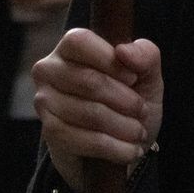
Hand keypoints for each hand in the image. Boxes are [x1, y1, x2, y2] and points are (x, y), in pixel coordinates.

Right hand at [33, 30, 163, 192]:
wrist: (121, 142)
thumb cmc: (131, 98)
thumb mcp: (148, 75)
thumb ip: (146, 55)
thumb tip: (124, 50)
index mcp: (72, 47)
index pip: (79, 41)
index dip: (110, 60)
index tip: (133, 78)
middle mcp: (50, 70)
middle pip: (89, 81)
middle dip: (126, 100)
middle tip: (142, 111)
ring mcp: (45, 101)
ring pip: (88, 113)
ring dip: (123, 127)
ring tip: (138, 132)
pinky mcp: (48, 131)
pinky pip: (80, 139)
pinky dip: (113, 147)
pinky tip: (130, 150)